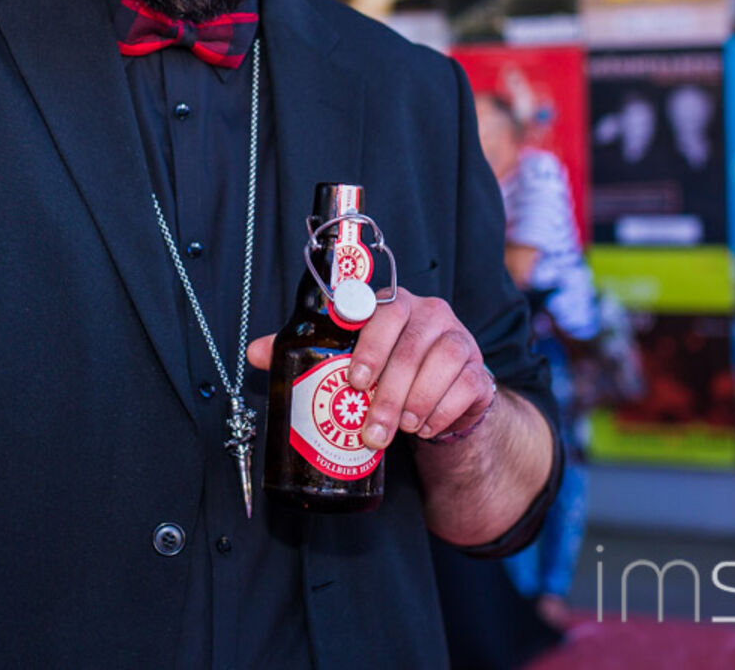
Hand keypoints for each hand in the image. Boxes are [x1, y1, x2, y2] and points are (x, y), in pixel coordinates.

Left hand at [247, 288, 494, 450]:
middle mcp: (430, 314)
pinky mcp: (479, 372)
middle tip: (371, 429)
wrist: (442, 397)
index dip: (370, 344)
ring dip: (416, 402)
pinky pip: (466, 386)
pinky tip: (425, 427)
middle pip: (412, 346)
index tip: (354, 378)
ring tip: (398, 429)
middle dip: (388, 392)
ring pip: (443, 364)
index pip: (382, 311)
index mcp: (394, 304)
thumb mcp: (351, 358)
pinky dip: (443, 411)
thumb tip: (255, 352)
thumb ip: (308, 353)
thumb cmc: (389, 370)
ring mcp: (460, 340)